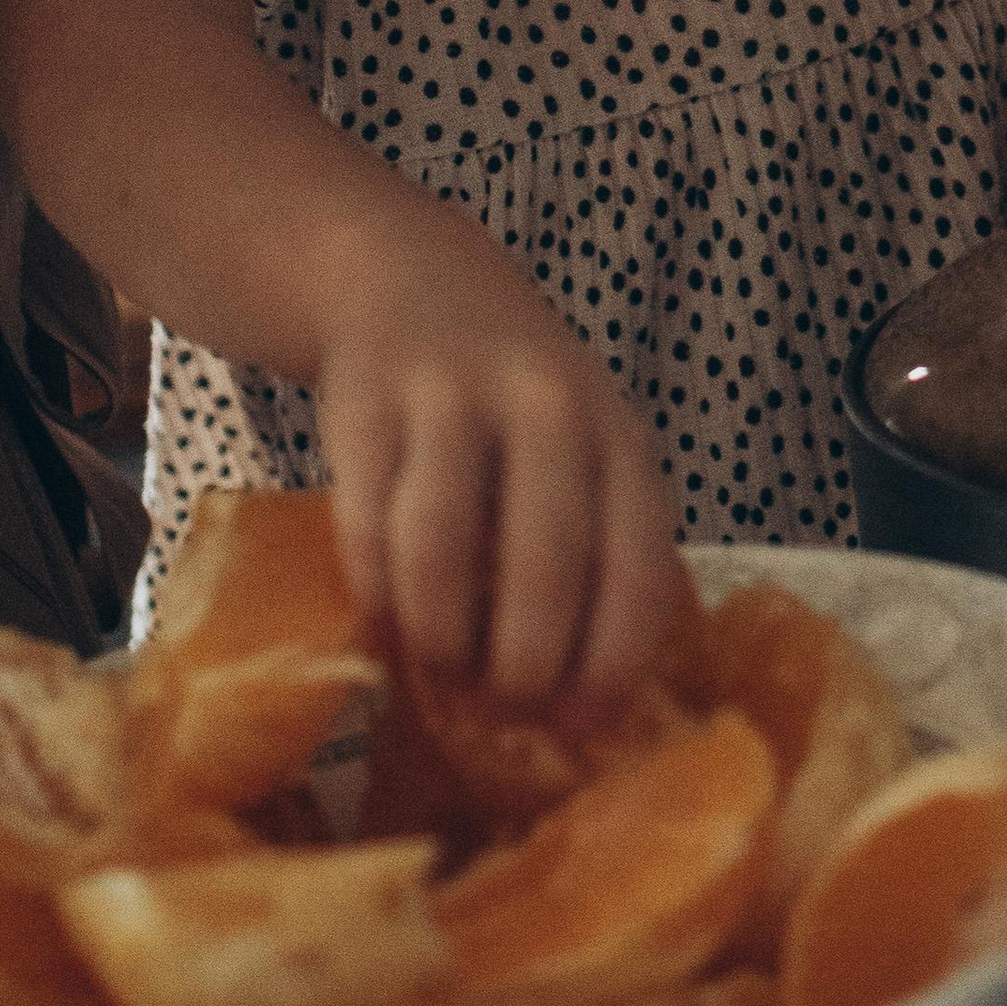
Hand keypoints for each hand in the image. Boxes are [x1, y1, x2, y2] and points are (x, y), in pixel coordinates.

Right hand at [308, 175, 687, 707]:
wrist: (411, 280)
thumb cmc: (515, 406)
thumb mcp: (588, 450)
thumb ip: (595, 548)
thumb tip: (581, 706)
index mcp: (621, 437)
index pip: (637, 568)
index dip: (610, 662)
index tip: (580, 725)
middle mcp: (549, 409)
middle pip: (546, 565)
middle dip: (523, 664)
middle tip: (502, 710)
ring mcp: (454, 400)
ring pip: (445, 549)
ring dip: (442, 638)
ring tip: (441, 673)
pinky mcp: (369, 405)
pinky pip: (368, 525)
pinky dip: (378, 597)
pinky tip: (387, 626)